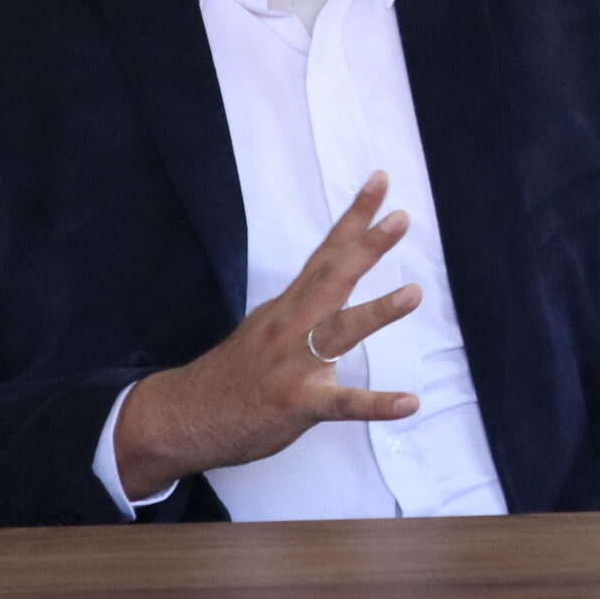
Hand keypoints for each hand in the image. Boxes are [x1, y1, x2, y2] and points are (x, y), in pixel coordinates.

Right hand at [114, 171, 421, 499]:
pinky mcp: (298, 404)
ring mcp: (294, 365)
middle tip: (401, 218)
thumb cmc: (236, 373)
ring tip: (413, 293)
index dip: (354, 217)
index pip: (326, 253)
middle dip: (367, 248)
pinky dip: (376, 404)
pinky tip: (410, 403)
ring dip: (377, 311)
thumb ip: (305, 306)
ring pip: (337, 332)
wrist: (186, 417)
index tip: (381, 182)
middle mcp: (291, 326)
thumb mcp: (267, 326)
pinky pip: (341, 404)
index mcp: (289, 306)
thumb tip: (334, 282)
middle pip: (332, 279)